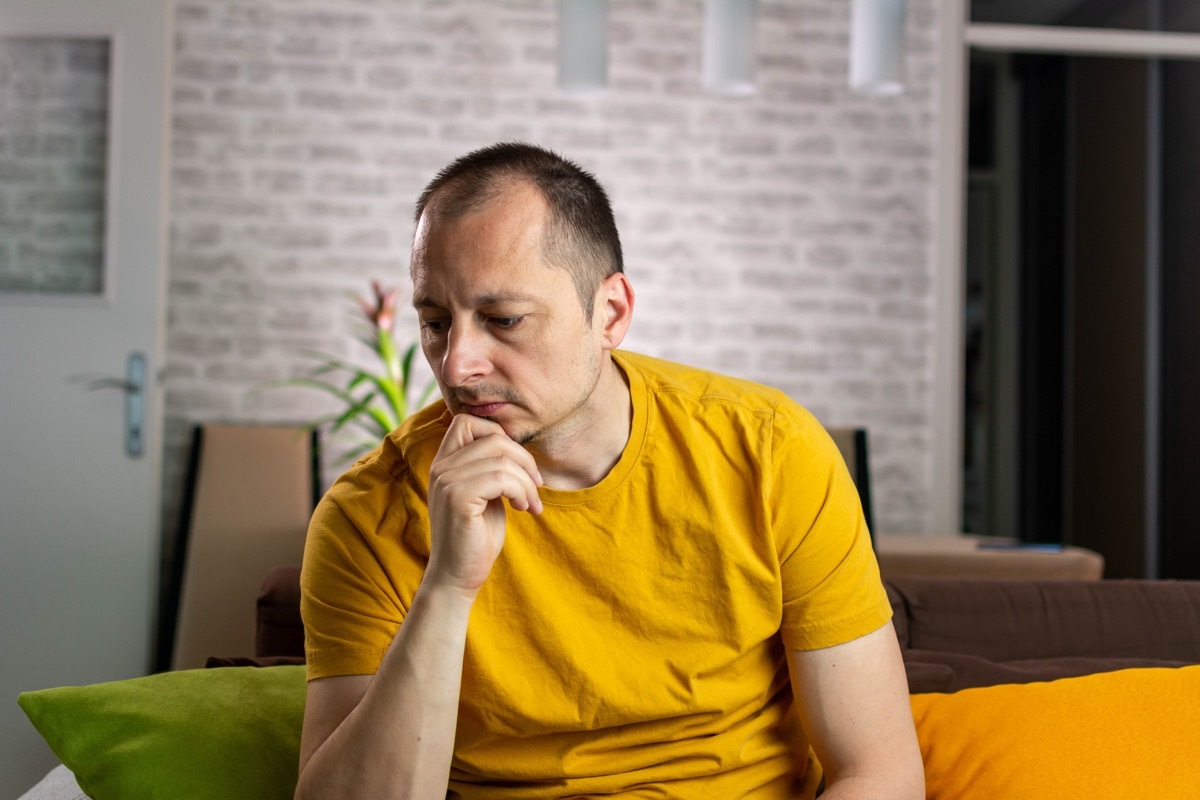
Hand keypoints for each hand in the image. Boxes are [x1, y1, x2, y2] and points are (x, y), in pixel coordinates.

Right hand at [425, 414, 542, 595]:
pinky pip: (501, 478)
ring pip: (502, 459)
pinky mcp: (457, 498)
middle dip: (524, 460)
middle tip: (535, 487)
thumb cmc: (476, 537)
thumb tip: (518, 448)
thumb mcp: (486, 494)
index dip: (499, 435)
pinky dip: (521, 491)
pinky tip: (522, 509)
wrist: (458, 577)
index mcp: (444, 463)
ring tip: (529, 503)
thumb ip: (492, 468)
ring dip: (526, 482)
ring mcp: (446, 481)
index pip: (467, 421)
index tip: (518, 466)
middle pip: (494, 437)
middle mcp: (441, 467)